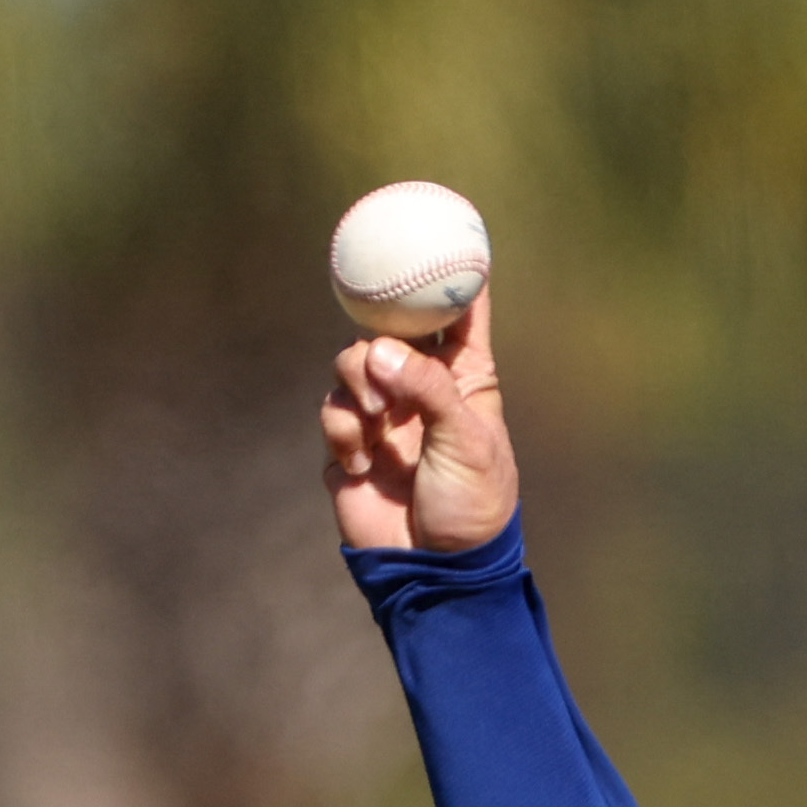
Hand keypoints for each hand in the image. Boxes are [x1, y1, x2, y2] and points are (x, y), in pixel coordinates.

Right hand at [319, 285, 517, 554]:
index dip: (452, 273)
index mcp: (464, 377)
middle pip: (389, 327)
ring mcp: (384, 414)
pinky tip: (362, 464)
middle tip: (381, 360)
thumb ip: (426, 389)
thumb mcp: (465, 441)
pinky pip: (334, 413)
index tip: (442, 236)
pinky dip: (342, 432)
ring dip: (357, 387)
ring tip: (374, 423)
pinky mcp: (351, 444)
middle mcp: (421, 387)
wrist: (436, 569)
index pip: (460, 312)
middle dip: (381, 338)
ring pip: (352, 365)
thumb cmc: (472, 504)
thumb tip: (377, 352)